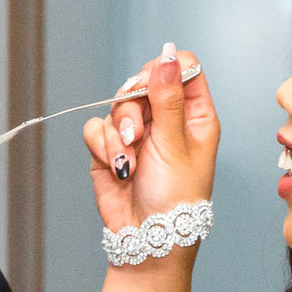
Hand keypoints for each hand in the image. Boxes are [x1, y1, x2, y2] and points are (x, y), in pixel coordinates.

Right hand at [84, 45, 217, 233]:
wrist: (147, 237)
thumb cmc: (175, 196)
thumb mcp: (175, 143)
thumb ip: (167, 98)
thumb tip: (169, 54)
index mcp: (194, 114)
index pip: (182, 69)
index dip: (164, 70)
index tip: (153, 86)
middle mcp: (166, 119)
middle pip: (142, 82)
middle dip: (133, 106)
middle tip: (137, 132)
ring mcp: (137, 133)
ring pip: (116, 105)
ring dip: (118, 132)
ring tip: (129, 158)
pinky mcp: (111, 148)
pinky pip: (97, 128)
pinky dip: (103, 146)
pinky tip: (117, 166)